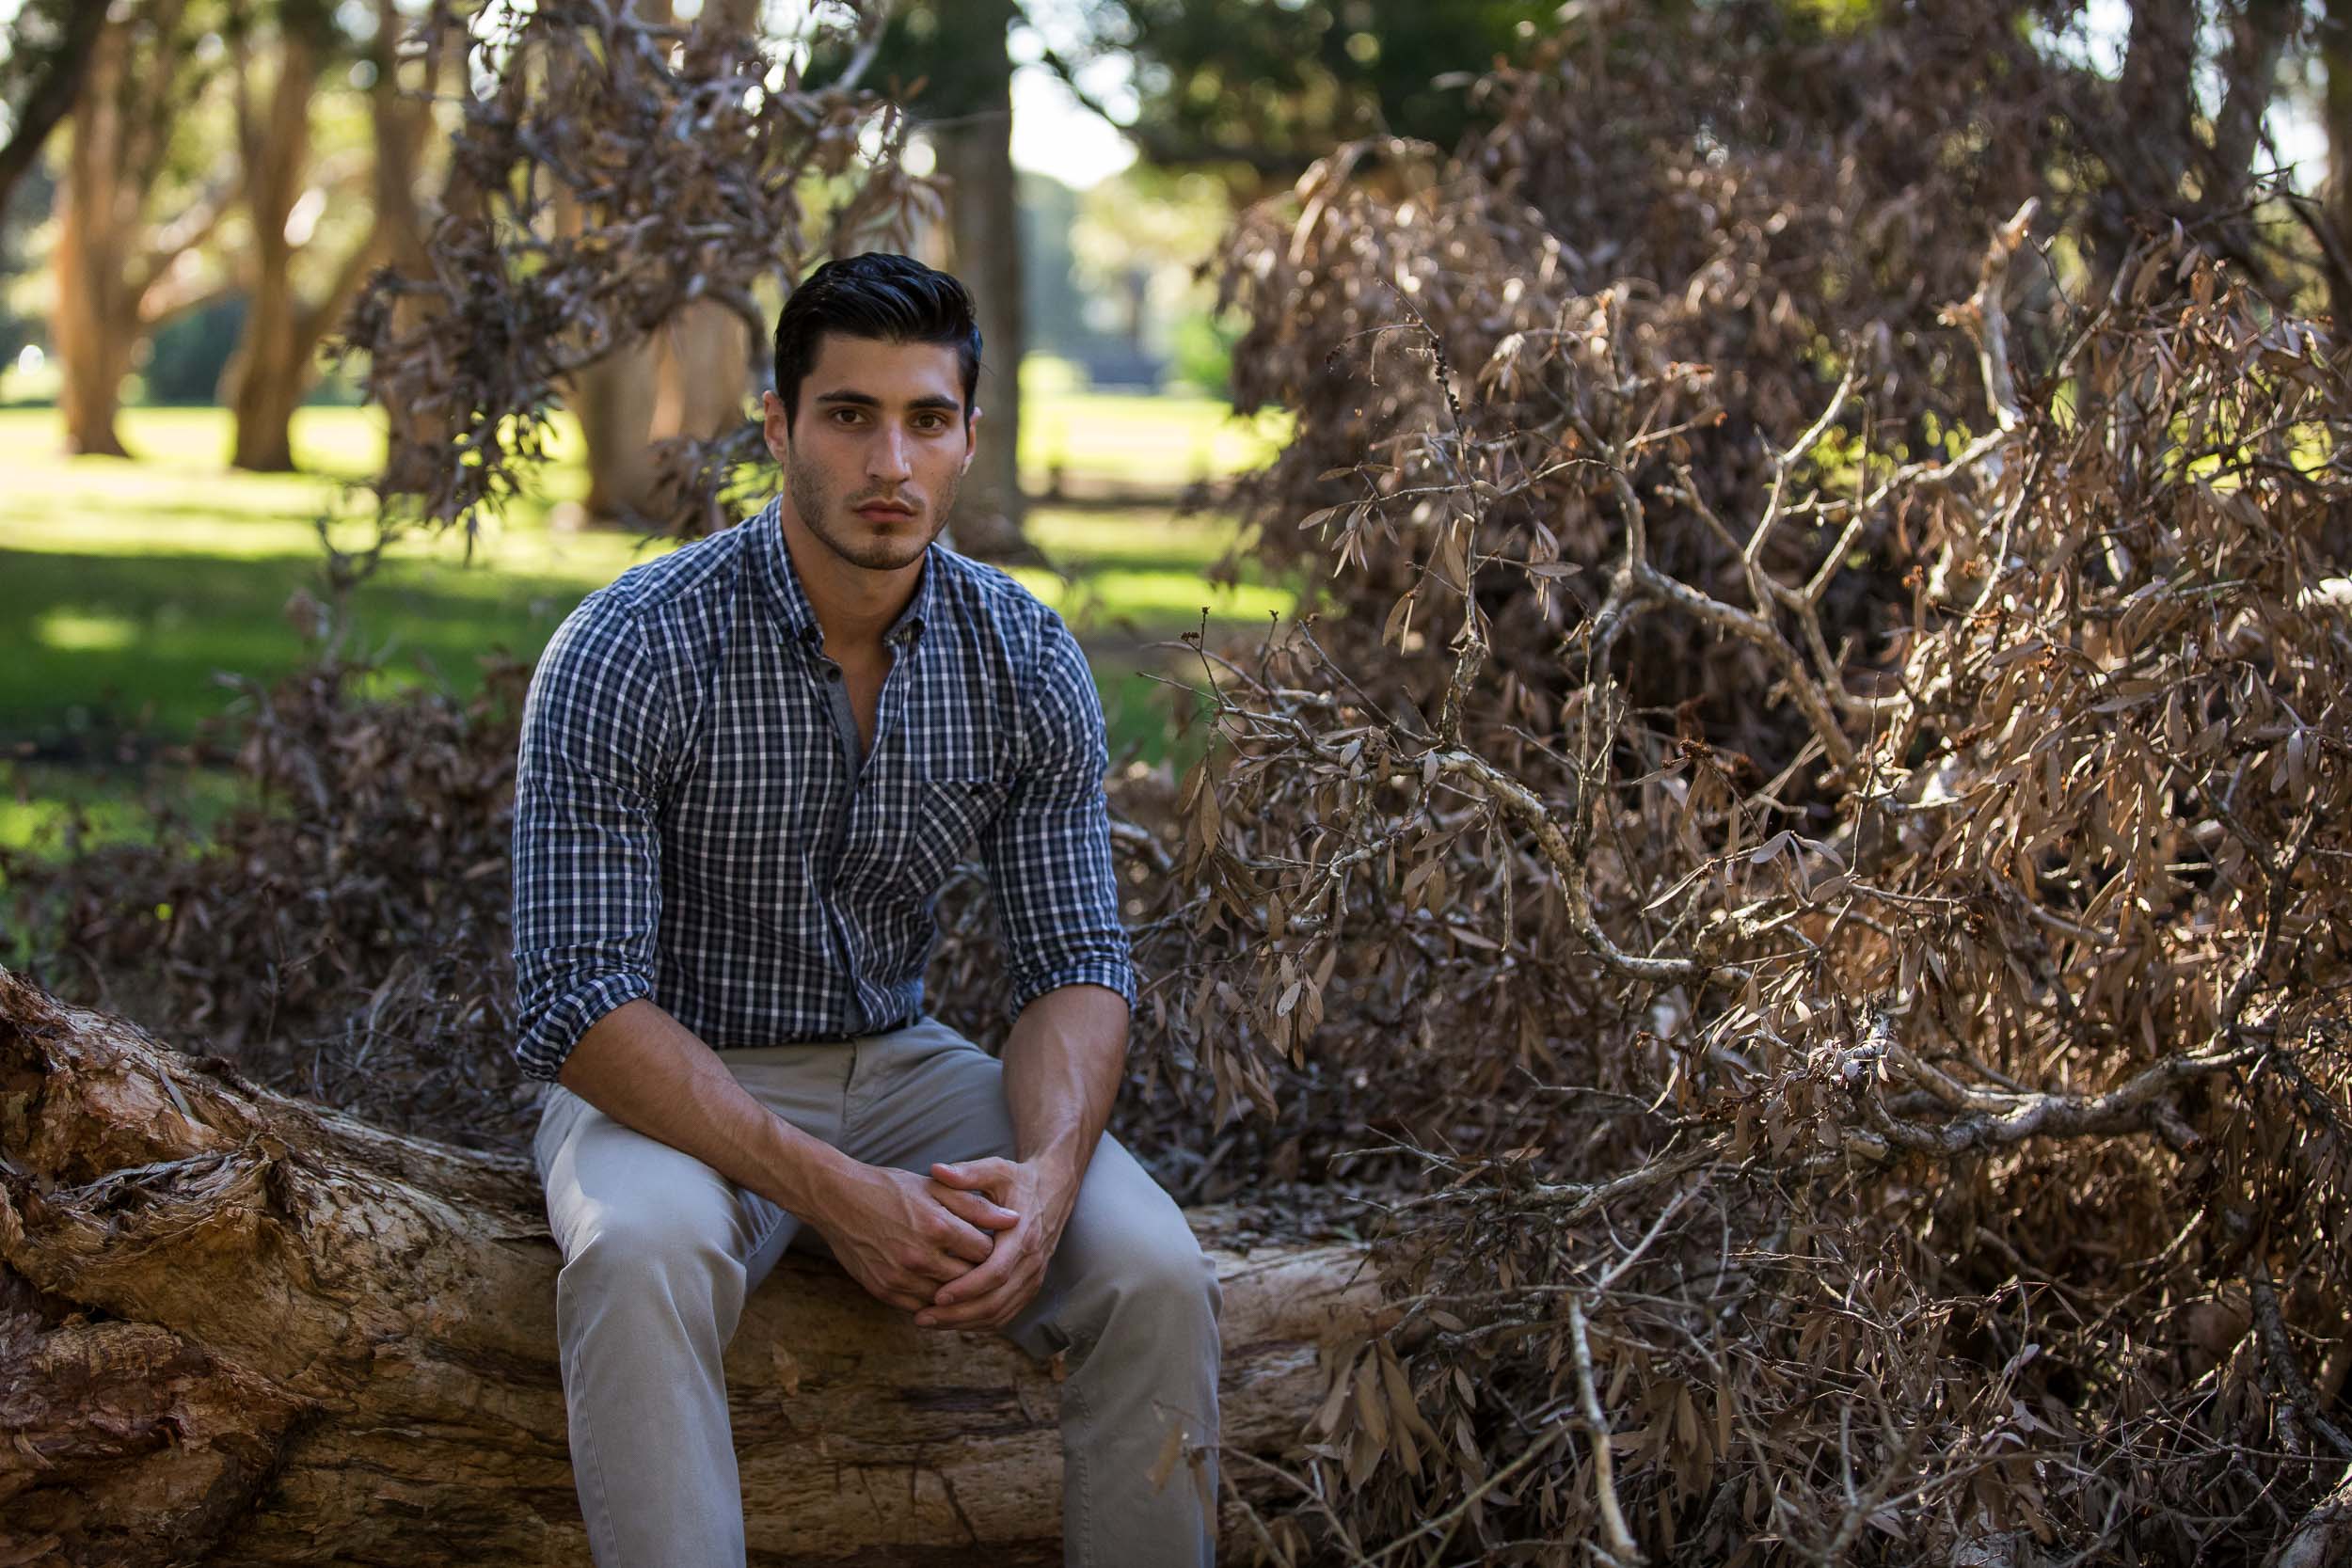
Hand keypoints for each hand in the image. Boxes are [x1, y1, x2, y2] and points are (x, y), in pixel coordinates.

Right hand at [810, 1162, 1020, 1313]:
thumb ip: (977, 1206)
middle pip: (969, 1279)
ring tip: (962, 1276)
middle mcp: (920, 1257)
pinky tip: (938, 1287)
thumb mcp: (935, 1188)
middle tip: (983, 1265)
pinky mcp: (884, 1291)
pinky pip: (920, 1307)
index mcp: (938, 1227)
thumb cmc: (890, 1189)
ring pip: (947, 1298)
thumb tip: (1015, 1219)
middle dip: (980, 1274)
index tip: (993, 1245)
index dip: (993, 1249)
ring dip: (958, 1291)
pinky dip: (933, 1301)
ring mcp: (900, 1278)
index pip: (985, 1252)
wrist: (838, 1200)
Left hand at [915, 1157, 1073, 1330]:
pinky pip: (1005, 1313)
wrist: (1053, 1189)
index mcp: (1023, 1236)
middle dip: (958, 1314)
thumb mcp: (995, 1170)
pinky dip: (978, 1322)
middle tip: (922, 1317)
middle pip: (995, 1301)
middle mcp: (1032, 1262)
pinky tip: (951, 1320)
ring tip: (929, 1321)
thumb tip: (935, 1170)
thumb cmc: (1019, 1180)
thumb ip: (966, 1173)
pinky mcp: (1030, 1286)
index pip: (996, 1273)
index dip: (966, 1288)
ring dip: (964, 1322)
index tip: (936, 1295)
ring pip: (1000, 1313)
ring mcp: (1033, 1277)